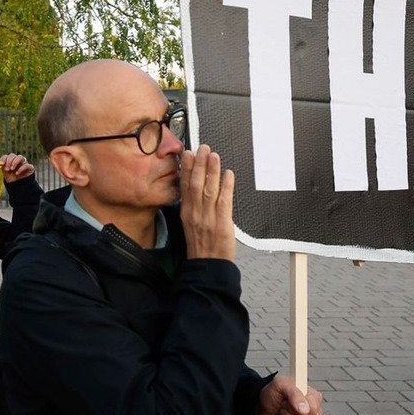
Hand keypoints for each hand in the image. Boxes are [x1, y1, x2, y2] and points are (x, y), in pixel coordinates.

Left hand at [0, 153, 34, 181]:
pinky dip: (21, 168)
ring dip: (15, 162)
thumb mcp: (5, 173)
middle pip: (12, 155)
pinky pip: (26, 165)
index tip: (1, 164)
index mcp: (10, 161)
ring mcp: (24, 163)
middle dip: (9, 161)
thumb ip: (3, 167)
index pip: (6, 156)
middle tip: (7, 169)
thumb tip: (0, 163)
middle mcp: (17, 160)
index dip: (3, 159)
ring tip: (12, 169)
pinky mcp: (30, 167)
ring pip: (20, 157)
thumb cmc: (12, 179)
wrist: (20, 187)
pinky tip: (17, 173)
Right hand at [180, 144, 234, 260]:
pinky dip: (226, 187)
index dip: (187, 168)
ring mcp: (208, 218)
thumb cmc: (201, 247)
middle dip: (200, 164)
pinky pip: (224, 202)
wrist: (207, 266)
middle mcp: (196, 213)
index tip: (188, 153)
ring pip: (209, 189)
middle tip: (203, 148)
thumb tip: (197, 189)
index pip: (185, 185)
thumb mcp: (190, 224)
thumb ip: (193, 206)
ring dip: (212, 171)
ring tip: (214, 156)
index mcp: (187, 212)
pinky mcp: (222, 224)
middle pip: (196, 184)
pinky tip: (228, 175)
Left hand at [258, 375, 323, 414]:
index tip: (285, 403)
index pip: (314, 409)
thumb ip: (293, 393)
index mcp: (313, 398)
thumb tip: (304, 410)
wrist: (261, 407)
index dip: (297, 409)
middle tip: (281, 410)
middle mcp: (315, 413)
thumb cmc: (273, 393)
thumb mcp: (280, 385)